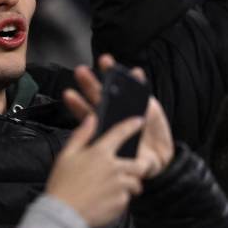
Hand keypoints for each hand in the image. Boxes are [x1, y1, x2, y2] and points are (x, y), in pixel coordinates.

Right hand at [46, 113, 147, 227]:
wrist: (63, 213)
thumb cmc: (62, 183)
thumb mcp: (66, 154)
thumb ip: (81, 135)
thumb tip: (91, 118)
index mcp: (100, 153)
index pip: (121, 133)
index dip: (132, 125)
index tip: (140, 121)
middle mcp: (114, 168)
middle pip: (139, 164)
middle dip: (139, 166)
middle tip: (130, 170)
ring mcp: (119, 187)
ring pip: (134, 183)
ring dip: (129, 185)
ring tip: (114, 188)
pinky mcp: (120, 203)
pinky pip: (126, 199)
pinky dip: (119, 199)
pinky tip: (106, 200)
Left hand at [64, 54, 173, 178]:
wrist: (159, 159)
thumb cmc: (136, 163)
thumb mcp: (129, 166)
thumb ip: (124, 163)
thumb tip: (116, 163)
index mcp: (102, 129)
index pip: (86, 115)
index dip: (77, 105)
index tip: (67, 95)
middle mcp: (112, 115)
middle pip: (97, 96)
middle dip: (88, 83)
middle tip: (80, 71)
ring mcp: (127, 106)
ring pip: (116, 88)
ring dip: (110, 73)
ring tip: (105, 61)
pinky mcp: (145, 103)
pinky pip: (140, 89)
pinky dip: (137, 79)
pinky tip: (135, 72)